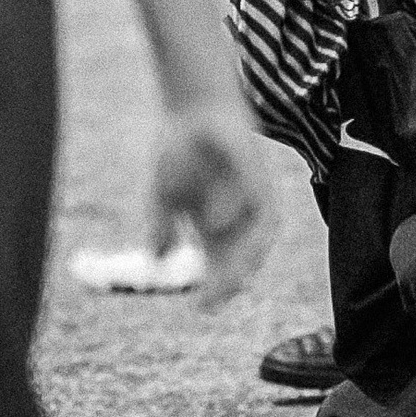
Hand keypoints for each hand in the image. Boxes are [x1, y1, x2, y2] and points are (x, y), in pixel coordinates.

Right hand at [151, 88, 275, 309]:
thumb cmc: (180, 150)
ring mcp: (253, 196)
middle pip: (243, 259)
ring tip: (225, 277)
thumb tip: (157, 259)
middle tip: (214, 299)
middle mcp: (241, 216)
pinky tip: (213, 223)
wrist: (194, 107)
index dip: (214, 290)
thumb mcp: (165, 194)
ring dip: (243, 257)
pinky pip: (254, 200)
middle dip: (230, 281)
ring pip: (258, 237)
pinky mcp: (258, 174)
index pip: (221, 267)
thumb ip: (162, 226)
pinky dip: (234, 212)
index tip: (199, 309)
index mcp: (218, 226)